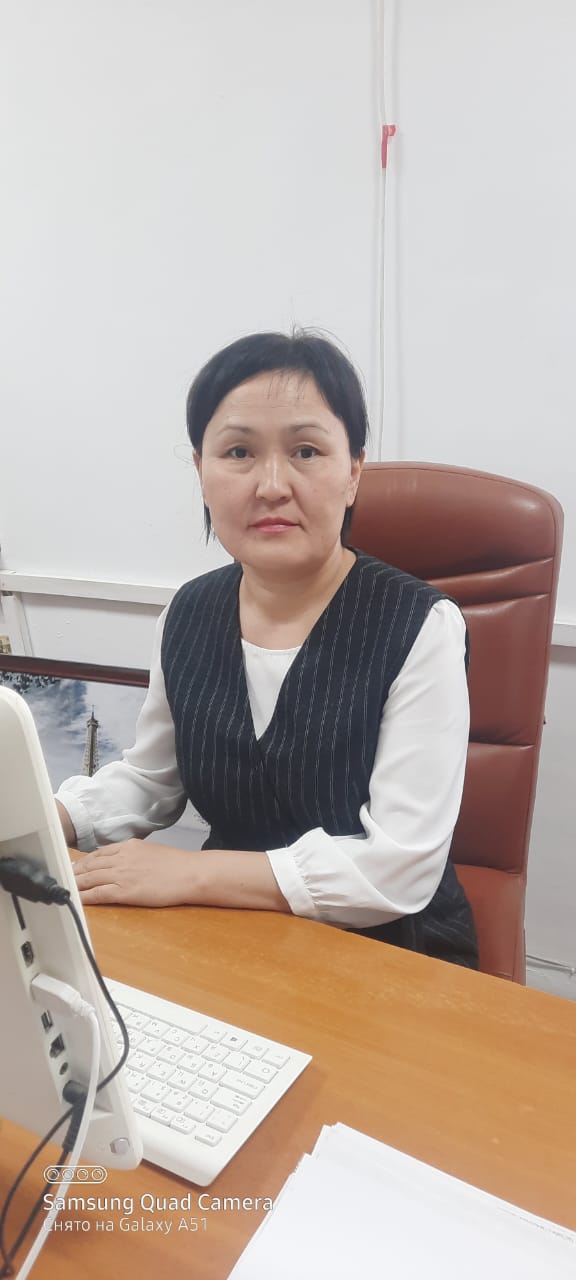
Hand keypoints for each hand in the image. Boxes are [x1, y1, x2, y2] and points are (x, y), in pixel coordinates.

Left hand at [72, 840, 200, 906]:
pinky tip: (78, 899)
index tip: (76, 866)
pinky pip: (99, 894)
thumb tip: (126, 862)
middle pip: (91, 865)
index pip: (99, 853)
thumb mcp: (152, 852)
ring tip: (65, 888)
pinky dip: (86, 896)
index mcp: (129, 847)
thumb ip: (135, 855)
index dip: (84, 861)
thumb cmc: (177, 865)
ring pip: (91, 878)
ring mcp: (122, 874)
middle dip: (75, 872)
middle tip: (64, 877)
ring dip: (76, 884)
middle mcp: (122, 858)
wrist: (190, 873)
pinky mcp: (125, 891)